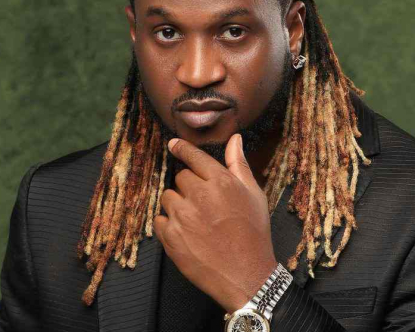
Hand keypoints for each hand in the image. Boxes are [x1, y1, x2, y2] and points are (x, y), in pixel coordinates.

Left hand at [153, 133, 277, 312]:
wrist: (246, 274)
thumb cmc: (254, 234)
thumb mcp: (254, 195)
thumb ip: (239, 165)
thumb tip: (234, 139)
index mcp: (221, 182)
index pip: (193, 156)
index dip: (182, 149)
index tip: (173, 145)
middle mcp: (199, 195)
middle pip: (181, 177)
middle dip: (190, 187)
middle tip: (205, 204)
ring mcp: (183, 216)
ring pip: (168, 197)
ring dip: (178, 204)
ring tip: (196, 220)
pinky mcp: (170, 237)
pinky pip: (160, 220)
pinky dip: (169, 224)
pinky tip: (186, 233)